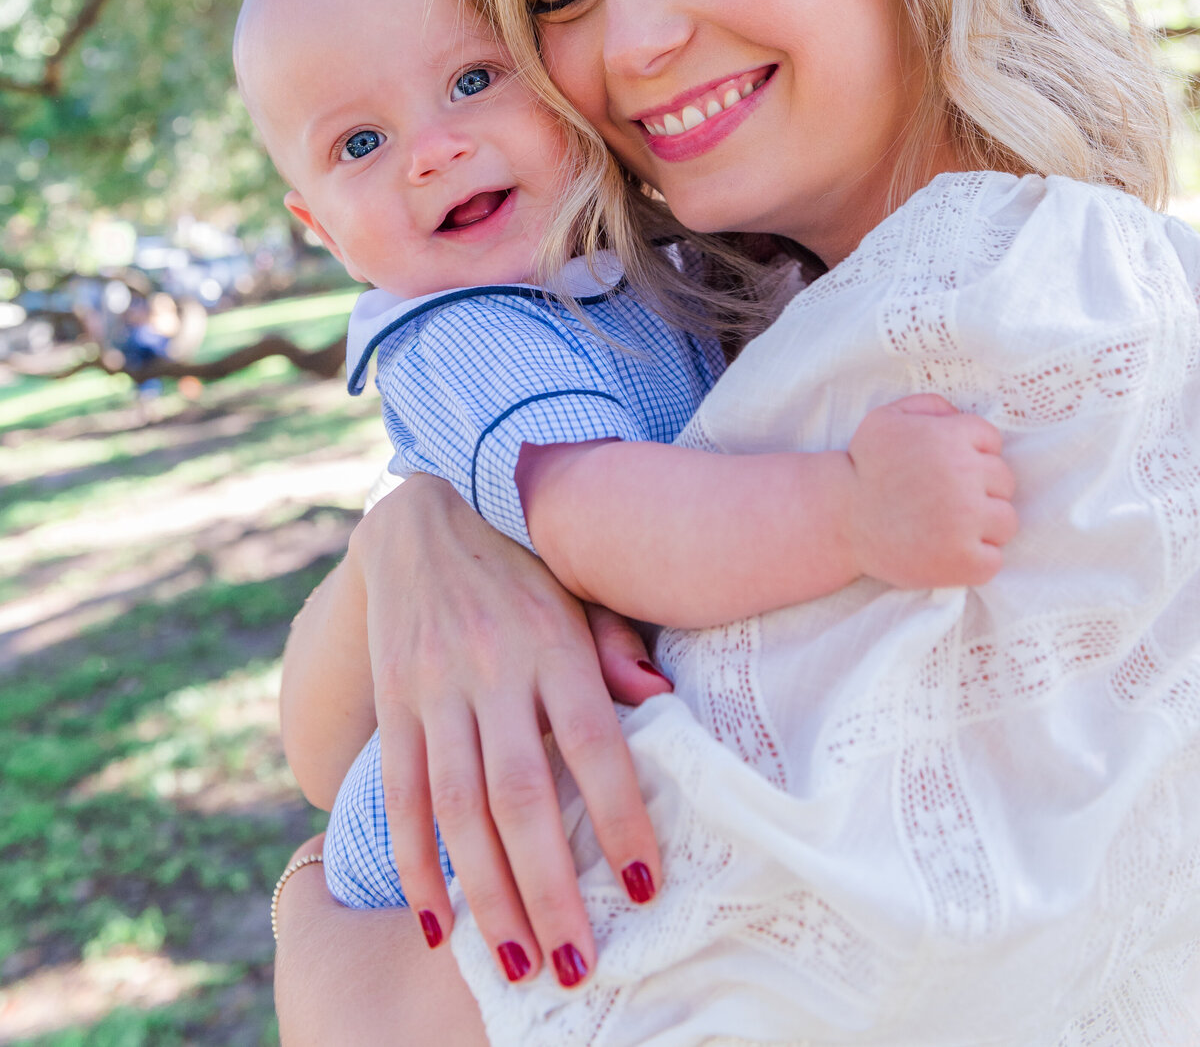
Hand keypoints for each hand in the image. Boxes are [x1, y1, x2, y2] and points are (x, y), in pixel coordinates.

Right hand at [348, 475, 669, 989]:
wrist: (420, 519)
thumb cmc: (522, 567)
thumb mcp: (578, 588)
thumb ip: (615, 644)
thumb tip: (662, 695)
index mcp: (551, 642)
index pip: (592, 741)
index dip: (620, 814)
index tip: (645, 886)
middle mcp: (491, 668)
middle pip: (520, 793)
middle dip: (548, 888)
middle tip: (576, 963)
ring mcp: (435, 688)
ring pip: (456, 807)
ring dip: (486, 894)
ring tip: (517, 963)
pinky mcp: (393, 703)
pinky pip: (399, 794)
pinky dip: (414, 863)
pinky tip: (438, 923)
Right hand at [844, 394, 1015, 587]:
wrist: (840, 521)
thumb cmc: (864, 468)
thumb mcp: (886, 418)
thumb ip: (929, 406)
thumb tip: (959, 415)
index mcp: (950, 438)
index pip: (991, 441)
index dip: (971, 453)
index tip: (947, 469)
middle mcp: (964, 476)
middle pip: (1004, 482)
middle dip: (980, 488)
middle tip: (946, 499)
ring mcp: (967, 521)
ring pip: (1006, 520)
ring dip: (984, 524)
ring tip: (951, 526)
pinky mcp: (965, 561)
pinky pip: (994, 558)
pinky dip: (977, 558)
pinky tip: (949, 550)